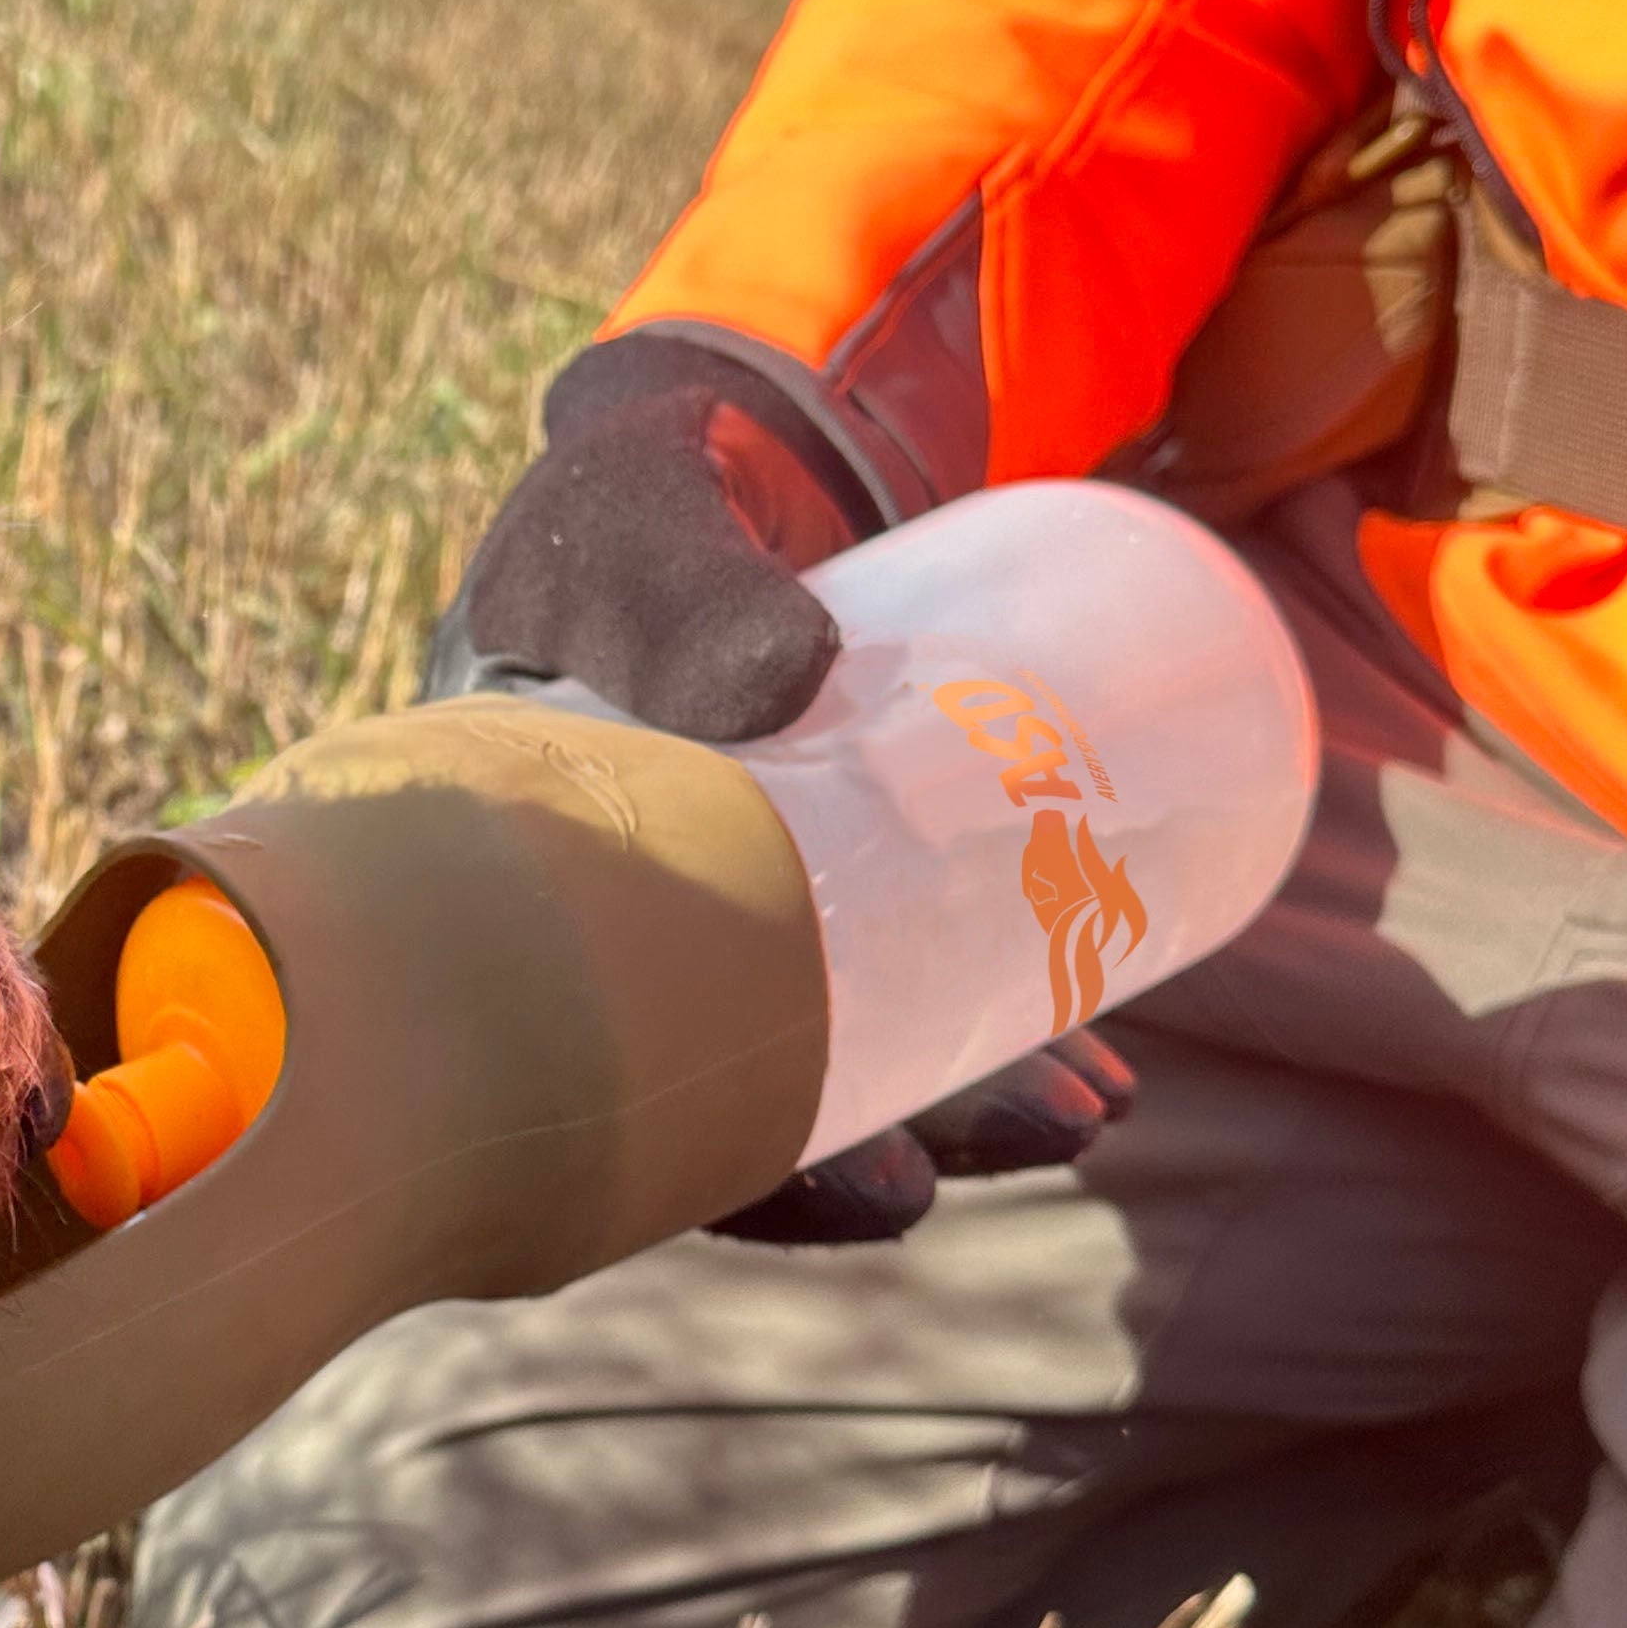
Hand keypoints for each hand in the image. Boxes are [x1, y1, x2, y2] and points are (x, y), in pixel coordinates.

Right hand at [432, 328, 1138, 1244]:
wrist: (701, 442)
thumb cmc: (628, 496)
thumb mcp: (625, 524)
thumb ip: (675, 585)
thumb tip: (779, 679)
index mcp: (527, 914)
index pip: (620, 1094)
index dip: (753, 1173)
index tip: (888, 1184)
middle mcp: (624, 951)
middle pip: (753, 1105)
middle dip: (912, 1139)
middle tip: (1058, 1126)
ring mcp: (734, 917)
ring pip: (840, 1051)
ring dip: (971, 1095)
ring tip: (1099, 1101)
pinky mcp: (830, 872)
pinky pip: (905, 972)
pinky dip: (992, 1009)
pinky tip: (1095, 1037)